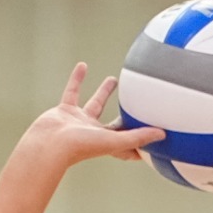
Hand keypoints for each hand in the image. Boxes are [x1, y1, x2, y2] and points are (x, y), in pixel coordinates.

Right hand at [21, 63, 163, 169]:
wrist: (48, 144)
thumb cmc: (80, 147)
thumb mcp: (113, 140)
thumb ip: (137, 136)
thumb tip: (163, 134)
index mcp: (106, 141)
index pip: (128, 141)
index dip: (141, 140)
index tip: (155, 134)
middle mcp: (93, 132)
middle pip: (114, 122)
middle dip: (126, 114)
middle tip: (139, 102)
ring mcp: (78, 121)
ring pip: (94, 103)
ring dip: (104, 92)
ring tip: (114, 79)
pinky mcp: (64, 110)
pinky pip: (72, 90)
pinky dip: (77, 79)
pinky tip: (83, 65)